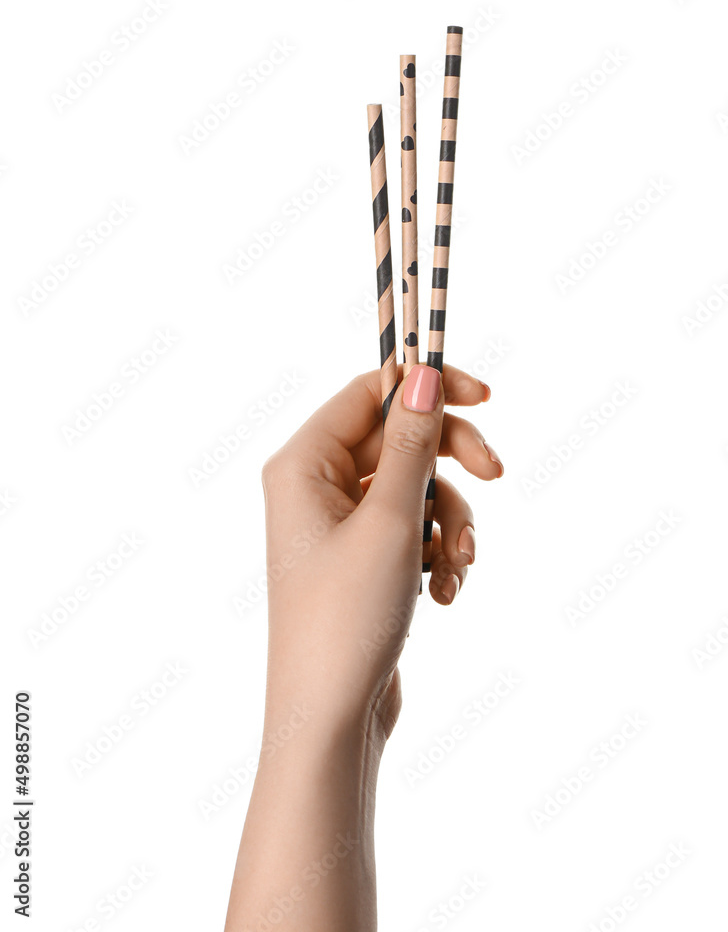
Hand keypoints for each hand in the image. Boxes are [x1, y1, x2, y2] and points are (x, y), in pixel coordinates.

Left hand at [260, 363, 502, 741]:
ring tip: (458, 566)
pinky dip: (438, 554)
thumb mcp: (390, 521)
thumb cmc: (346, 619)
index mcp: (303, 465)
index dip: (429, 389)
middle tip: (497, 472)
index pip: (370, 393)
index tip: (485, 398)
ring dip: (450, 521)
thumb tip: (425, 374)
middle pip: (400, 440)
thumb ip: (412, 442)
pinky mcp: (364, 562)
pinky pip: (413, 531)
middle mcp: (315, 489)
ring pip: (415, 489)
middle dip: (451, 464)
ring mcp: (340, 528)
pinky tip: (444, 594)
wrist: (331, 720)